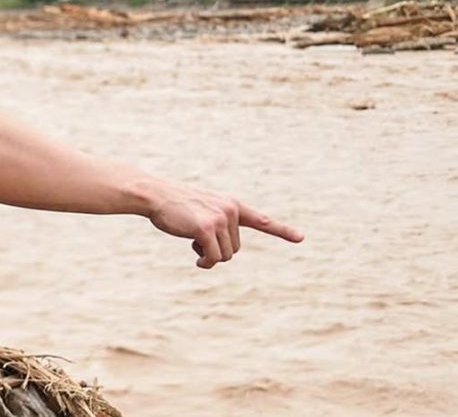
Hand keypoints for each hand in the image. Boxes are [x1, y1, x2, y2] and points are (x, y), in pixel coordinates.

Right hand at [146, 182, 302, 268]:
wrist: (156, 195)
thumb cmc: (175, 206)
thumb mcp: (202, 212)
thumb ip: (217, 227)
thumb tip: (220, 254)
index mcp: (232, 205)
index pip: (261, 220)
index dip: (282, 230)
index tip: (301, 238)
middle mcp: (231, 211)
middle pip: (234, 248)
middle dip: (216, 250)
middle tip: (196, 237)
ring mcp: (220, 219)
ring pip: (224, 256)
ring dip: (208, 256)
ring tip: (192, 240)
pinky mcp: (206, 229)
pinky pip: (213, 258)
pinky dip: (205, 262)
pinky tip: (196, 259)